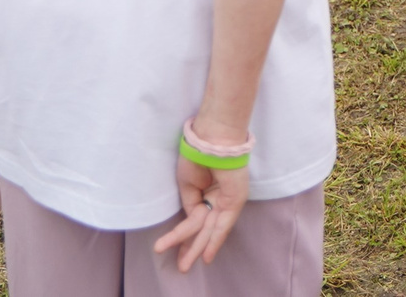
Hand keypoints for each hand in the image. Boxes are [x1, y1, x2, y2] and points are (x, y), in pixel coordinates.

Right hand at [154, 155, 249, 269]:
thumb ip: (191, 204)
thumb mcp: (187, 183)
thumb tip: (193, 220)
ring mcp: (228, 200)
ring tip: (184, 265)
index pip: (195, 219)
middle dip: (191, 247)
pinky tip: (206, 255)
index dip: (183, 235)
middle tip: (181, 266)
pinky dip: (215, 240)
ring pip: (210, 230)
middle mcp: (218, 198)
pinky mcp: (235, 200)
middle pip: (204, 229)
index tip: (170, 248)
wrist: (210, 138)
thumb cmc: (196, 154)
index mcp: (206, 191)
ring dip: (196, 248)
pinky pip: (223, 224)